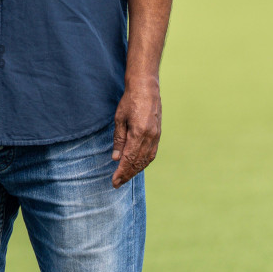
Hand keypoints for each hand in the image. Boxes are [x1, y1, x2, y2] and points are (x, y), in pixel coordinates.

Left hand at [111, 73, 160, 187]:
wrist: (146, 87)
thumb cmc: (130, 101)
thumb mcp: (119, 119)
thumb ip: (118, 140)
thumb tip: (115, 158)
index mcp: (139, 133)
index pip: (129, 159)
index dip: (121, 172)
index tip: (114, 182)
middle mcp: (150, 137)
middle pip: (138, 162)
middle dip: (128, 174)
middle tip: (117, 184)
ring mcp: (156, 136)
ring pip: (146, 159)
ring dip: (136, 170)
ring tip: (126, 177)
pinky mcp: (158, 134)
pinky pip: (152, 153)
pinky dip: (144, 162)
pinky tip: (137, 166)